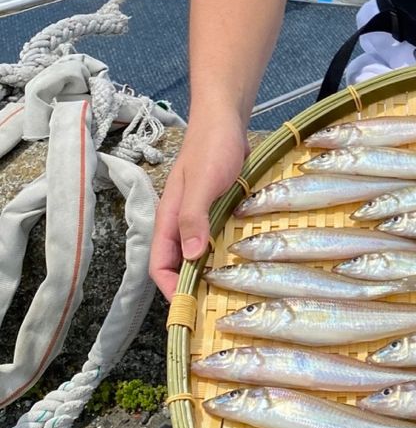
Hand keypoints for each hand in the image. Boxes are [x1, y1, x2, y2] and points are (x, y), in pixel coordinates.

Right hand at [150, 115, 248, 299]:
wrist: (225, 118)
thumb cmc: (212, 147)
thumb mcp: (203, 184)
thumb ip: (193, 217)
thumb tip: (190, 257)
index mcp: (169, 218)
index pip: (160, 265)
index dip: (170, 289)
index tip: (189, 309)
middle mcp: (181, 220)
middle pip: (178, 263)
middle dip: (190, 286)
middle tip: (213, 306)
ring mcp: (200, 213)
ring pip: (198, 250)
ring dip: (208, 269)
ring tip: (230, 289)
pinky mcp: (218, 206)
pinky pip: (216, 235)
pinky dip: (224, 250)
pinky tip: (242, 258)